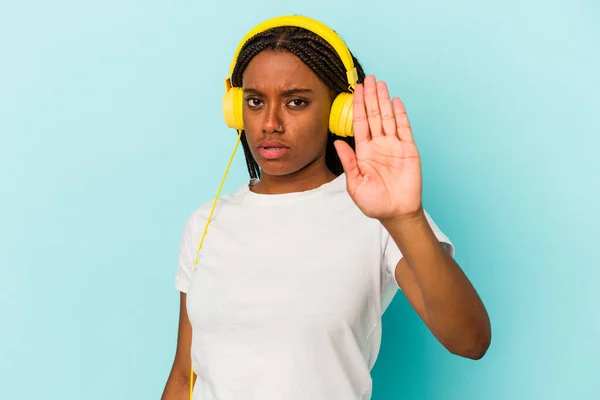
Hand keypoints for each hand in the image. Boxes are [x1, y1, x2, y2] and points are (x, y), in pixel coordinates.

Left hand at [334, 75, 422, 221]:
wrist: (396, 213)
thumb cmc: (374, 202)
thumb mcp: (355, 184)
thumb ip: (349, 162)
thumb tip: (339, 143)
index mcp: (364, 151)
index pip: (360, 123)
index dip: (357, 106)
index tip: (354, 90)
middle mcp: (378, 145)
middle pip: (374, 115)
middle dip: (370, 97)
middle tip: (367, 78)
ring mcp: (394, 146)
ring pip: (388, 118)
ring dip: (384, 100)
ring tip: (380, 83)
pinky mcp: (409, 150)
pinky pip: (404, 128)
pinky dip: (401, 114)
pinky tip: (395, 101)